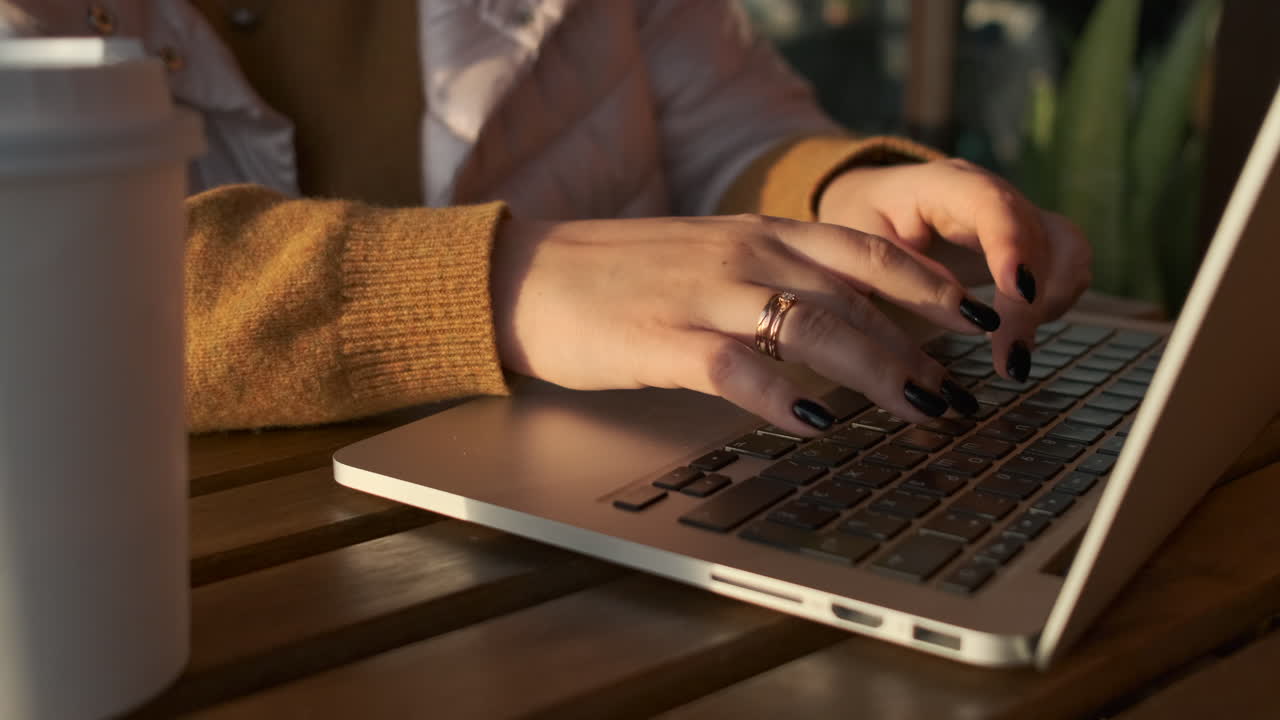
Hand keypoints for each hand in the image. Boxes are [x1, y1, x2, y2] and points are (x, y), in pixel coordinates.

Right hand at [491, 213, 1003, 436]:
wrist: (531, 274)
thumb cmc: (623, 274)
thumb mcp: (711, 256)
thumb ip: (774, 278)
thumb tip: (843, 319)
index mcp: (760, 234)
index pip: (865, 252)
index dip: (930, 285)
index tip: (979, 319)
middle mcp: (745, 257)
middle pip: (854, 298)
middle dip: (920, 347)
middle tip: (963, 394)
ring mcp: (704, 295)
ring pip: (812, 328)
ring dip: (877, 372)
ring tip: (922, 412)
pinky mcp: (662, 338)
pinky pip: (734, 367)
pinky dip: (780, 394)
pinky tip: (815, 422)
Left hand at [817, 158, 1091, 381]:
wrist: (878, 201)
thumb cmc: (866, 219)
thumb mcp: (861, 241)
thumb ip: (900, 269)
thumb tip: (956, 307)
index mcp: (948, 185)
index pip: (994, 206)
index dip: (1013, 247)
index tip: (1019, 293)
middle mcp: (994, 194)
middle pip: (1041, 237)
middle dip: (1033, 301)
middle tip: (1009, 360)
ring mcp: (1019, 216)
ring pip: (1068, 251)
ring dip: (1051, 304)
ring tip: (1013, 355)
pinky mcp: (1031, 242)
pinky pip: (1066, 269)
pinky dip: (1052, 304)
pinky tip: (1017, 335)